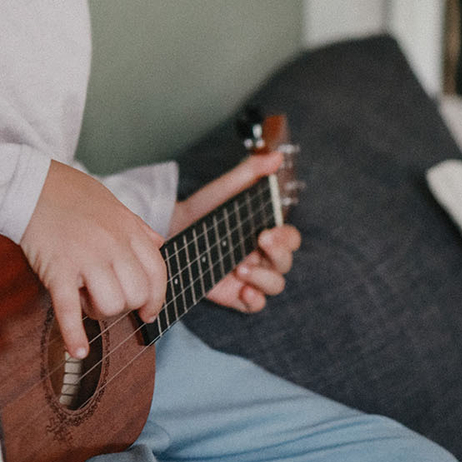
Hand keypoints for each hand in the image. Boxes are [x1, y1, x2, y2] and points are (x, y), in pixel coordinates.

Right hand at [20, 161, 165, 358]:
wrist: (28, 183)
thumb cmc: (68, 191)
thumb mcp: (112, 202)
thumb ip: (136, 225)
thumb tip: (158, 242)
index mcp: (128, 229)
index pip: (157, 272)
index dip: (155, 298)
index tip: (148, 312)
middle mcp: (113, 244)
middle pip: (136, 294)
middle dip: (124, 305)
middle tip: (105, 298)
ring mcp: (86, 257)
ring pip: (110, 305)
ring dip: (99, 312)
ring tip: (84, 299)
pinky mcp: (58, 269)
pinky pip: (70, 309)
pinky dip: (74, 335)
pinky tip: (78, 351)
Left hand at [168, 152, 299, 313]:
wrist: (170, 230)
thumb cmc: (203, 210)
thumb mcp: (224, 189)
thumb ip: (250, 172)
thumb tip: (276, 157)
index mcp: (266, 232)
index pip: (290, 239)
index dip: (286, 239)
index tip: (268, 231)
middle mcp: (262, 256)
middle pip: (286, 262)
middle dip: (277, 254)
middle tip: (257, 242)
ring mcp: (250, 277)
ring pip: (275, 285)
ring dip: (263, 278)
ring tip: (240, 268)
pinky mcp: (233, 293)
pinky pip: (255, 304)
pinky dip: (254, 300)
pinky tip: (243, 291)